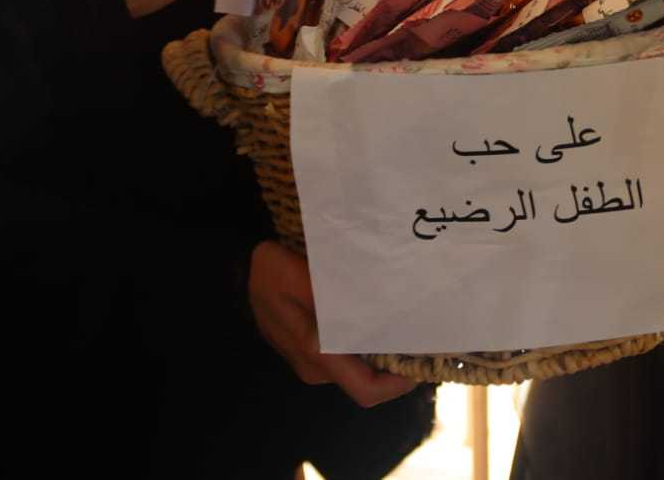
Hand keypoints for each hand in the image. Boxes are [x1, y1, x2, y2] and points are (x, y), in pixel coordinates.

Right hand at [248, 241, 417, 407]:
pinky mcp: (314, 352)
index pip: (366, 390)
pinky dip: (370, 345)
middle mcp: (318, 369)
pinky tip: (383, 320)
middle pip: (369, 381)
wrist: (238, 274)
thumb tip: (374, 310)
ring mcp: (315, 363)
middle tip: (425, 337)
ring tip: (408, 325)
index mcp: (318, 355)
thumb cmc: (271, 274)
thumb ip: (333, 295)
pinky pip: (350, 357)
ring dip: (385, 353)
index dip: (399, 385)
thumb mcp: (299, 275)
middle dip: (398, 365)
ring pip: (360, 368)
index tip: (422, 364)